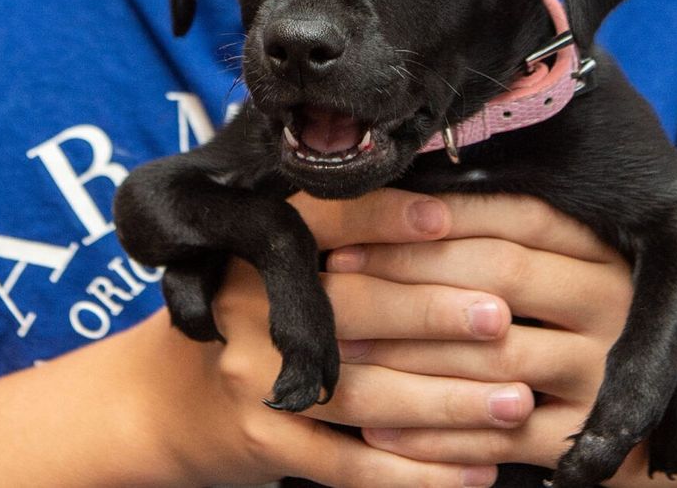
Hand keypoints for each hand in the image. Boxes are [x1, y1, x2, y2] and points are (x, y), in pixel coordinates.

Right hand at [131, 188, 542, 487]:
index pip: (320, 221)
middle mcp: (248, 308)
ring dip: (446, 403)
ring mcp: (251, 380)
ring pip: (361, 395)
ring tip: (514, 402)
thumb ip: (339, 240)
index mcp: (256, 248)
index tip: (448, 218)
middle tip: (502, 318)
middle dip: (434, 313)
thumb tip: (455, 215)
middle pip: (351, 308)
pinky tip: (476, 469)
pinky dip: (417, 473)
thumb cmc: (246, 315)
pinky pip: (350, 466)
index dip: (382, 217)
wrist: (162, 399)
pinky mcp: (264, 442)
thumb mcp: (268, 262)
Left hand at [320, 193, 676, 480]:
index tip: (360, 225)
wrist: (664, 424)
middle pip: (502, 274)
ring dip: (407, 354)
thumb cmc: (586, 334)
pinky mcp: (591, 440)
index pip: (517, 216)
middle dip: (409, 276)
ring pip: (494, 354)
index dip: (434, 217)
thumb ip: (509, 241)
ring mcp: (607, 373)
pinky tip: (376, 427)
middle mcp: (615, 303)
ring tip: (340, 349)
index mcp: (605, 251)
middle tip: (335, 278)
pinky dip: (434, 434)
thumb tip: (407, 188)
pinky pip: (500, 435)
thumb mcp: (565, 277)